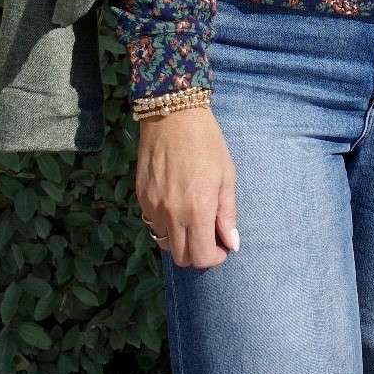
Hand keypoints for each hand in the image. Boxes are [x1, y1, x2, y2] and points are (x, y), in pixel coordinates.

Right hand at [136, 107, 237, 269]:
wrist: (173, 116)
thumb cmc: (207, 142)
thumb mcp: (227, 176)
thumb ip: (227, 213)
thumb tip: (232, 243)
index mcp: (198, 209)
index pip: (203, 257)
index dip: (216, 258)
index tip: (223, 247)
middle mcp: (172, 214)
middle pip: (181, 258)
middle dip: (197, 254)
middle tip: (208, 237)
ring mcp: (153, 207)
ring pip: (164, 244)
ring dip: (180, 241)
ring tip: (192, 222)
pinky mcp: (141, 197)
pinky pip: (152, 224)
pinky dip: (165, 225)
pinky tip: (176, 206)